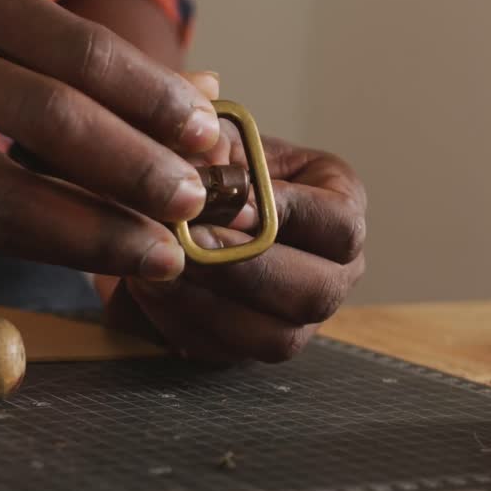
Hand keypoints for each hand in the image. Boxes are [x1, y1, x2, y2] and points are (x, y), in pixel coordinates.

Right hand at [0, 0, 219, 279]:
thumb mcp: (2, 20)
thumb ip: (93, 59)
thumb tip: (207, 92)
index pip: (83, 50)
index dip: (154, 99)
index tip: (208, 136)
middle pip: (54, 114)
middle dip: (135, 168)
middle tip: (190, 203)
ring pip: (11, 188)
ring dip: (98, 226)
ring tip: (161, 252)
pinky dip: (48, 245)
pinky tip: (96, 256)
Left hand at [99, 78, 367, 364]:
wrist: (175, 209)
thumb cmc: (208, 167)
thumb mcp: (214, 139)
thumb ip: (214, 145)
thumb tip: (209, 173)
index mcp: (339, 210)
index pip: (340, 226)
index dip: (289, 217)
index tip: (233, 202)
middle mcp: (334, 272)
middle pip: (315, 293)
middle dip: (245, 270)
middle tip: (189, 242)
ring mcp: (298, 319)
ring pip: (275, 337)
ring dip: (211, 304)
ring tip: (161, 267)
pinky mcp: (250, 347)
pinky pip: (227, 352)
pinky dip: (182, 322)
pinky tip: (149, 288)